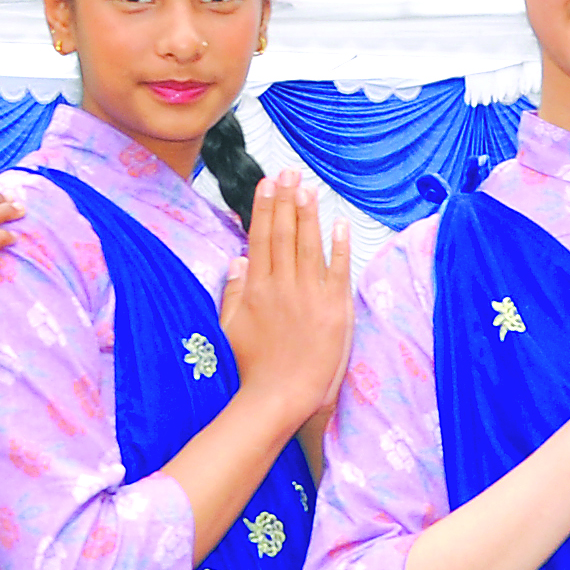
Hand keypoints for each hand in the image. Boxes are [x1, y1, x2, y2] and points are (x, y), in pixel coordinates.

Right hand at [220, 172, 353, 434]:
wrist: (279, 398)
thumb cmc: (251, 368)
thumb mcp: (229, 328)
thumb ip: (232, 292)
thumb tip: (237, 260)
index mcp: (256, 288)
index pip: (261, 237)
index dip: (265, 207)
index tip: (268, 183)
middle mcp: (282, 286)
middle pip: (284, 233)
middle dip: (287, 199)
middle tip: (289, 172)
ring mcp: (310, 296)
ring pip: (309, 244)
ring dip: (309, 213)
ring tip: (308, 186)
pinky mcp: (334, 309)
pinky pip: (338, 270)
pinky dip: (339, 246)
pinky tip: (338, 224)